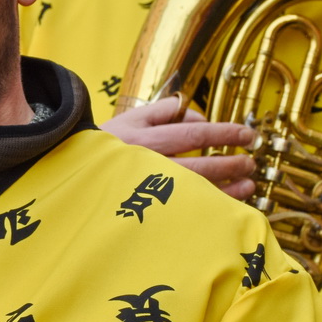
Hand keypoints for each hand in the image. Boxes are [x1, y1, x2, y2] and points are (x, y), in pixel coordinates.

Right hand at [101, 96, 257, 199]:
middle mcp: (148, 166)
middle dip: (230, 164)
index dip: (224, 134)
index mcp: (145, 139)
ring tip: (248, 184)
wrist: (70, 173)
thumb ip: (164, 110)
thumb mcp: (130, 118)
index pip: (194, 134)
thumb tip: (197, 114)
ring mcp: (147, 192)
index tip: (247, 135)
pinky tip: (227, 205)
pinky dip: (210, 206)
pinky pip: (186, 209)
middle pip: (200, 166)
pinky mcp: (146, 210)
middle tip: (251, 162)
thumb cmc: (104, 145)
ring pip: (195, 191)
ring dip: (226, 189)